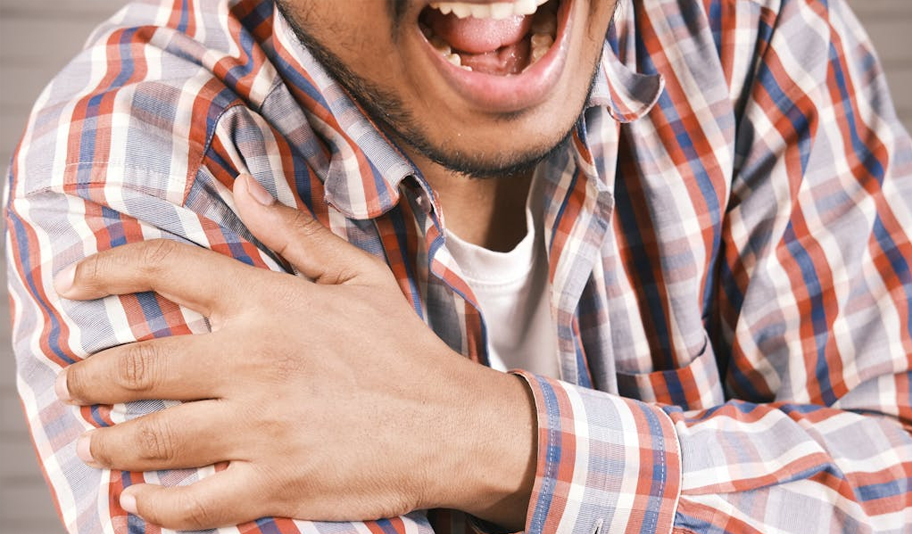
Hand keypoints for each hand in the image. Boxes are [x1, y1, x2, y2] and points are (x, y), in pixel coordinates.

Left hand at [54, 174, 536, 530]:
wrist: (454, 426)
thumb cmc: (405, 352)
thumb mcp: (359, 277)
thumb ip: (294, 233)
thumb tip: (243, 187)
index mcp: (273, 304)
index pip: (168, 268)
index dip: (108, 268)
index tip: (77, 282)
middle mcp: (256, 361)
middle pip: (136, 366)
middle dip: (88, 378)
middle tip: (76, 383)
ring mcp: (262, 427)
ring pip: (149, 437)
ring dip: (109, 441)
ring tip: (101, 440)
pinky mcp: (275, 483)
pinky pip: (188, 502)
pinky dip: (152, 504)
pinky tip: (142, 497)